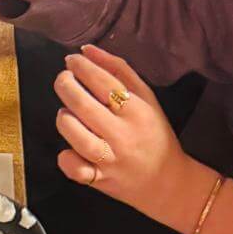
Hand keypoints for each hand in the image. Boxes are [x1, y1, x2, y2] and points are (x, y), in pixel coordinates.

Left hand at [53, 45, 215, 230]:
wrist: (169, 183)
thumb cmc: (153, 133)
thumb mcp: (146, 98)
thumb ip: (117, 70)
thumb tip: (86, 50)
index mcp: (137, 111)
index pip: (103, 82)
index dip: (82, 67)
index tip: (71, 61)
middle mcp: (123, 134)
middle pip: (83, 105)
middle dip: (65, 85)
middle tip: (64, 79)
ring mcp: (111, 159)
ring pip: (75, 134)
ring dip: (64, 119)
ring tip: (66, 112)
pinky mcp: (100, 180)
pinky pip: (75, 168)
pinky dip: (66, 158)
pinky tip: (70, 150)